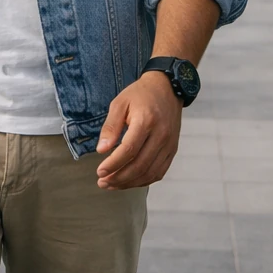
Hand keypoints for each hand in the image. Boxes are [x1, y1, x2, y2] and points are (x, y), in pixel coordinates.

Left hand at [95, 71, 181, 189]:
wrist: (167, 88)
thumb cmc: (140, 94)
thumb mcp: (120, 103)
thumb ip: (110, 127)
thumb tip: (101, 150)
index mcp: (146, 121)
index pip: (129, 150)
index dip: (113, 164)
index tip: (99, 172)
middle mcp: (161, 135)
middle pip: (140, 165)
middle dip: (119, 178)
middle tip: (102, 182)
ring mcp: (169, 144)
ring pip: (150, 172)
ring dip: (130, 183)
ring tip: (113, 184)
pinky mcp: (172, 150)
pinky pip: (159, 172)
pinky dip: (144, 180)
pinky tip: (130, 181)